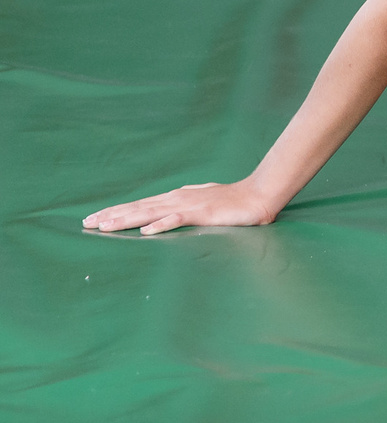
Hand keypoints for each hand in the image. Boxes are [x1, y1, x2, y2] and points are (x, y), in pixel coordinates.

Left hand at [84, 179, 279, 234]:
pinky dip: (161, 225)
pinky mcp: (203, 214)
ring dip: (127, 219)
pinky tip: (146, 231)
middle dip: (112, 215)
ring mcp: (189, 205)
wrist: (259, 195)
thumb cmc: (233, 201)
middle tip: (86, 222)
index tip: (95, 218)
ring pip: (151, 212)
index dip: (117, 211)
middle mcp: (177, 199)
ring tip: (105, 226)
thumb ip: (184, 205)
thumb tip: (169, 207)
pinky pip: (178, 220)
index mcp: (176, 198)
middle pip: (139, 207)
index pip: (140, 205)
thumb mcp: (202, 202)